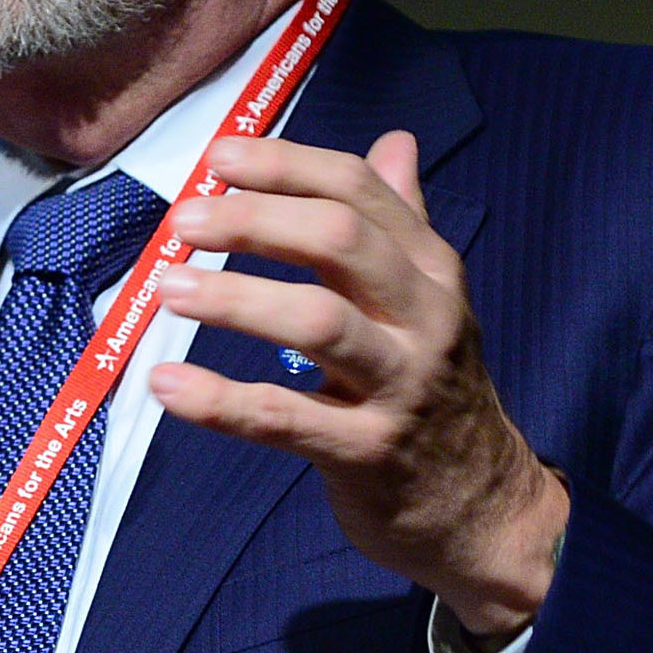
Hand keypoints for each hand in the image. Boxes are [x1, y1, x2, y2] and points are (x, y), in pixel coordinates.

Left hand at [149, 130, 566, 641]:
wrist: (485, 510)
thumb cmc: (437, 391)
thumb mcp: (432, 301)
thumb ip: (404, 221)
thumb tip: (394, 142)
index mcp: (430, 270)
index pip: (358, 191)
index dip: (285, 165)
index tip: (220, 157)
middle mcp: (423, 318)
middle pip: (341, 242)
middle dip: (256, 220)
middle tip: (185, 220)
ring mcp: (399, 386)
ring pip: (318, 322)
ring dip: (235, 299)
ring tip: (167, 288)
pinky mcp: (367, 453)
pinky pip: (285, 418)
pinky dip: (220, 400)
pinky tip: (167, 382)